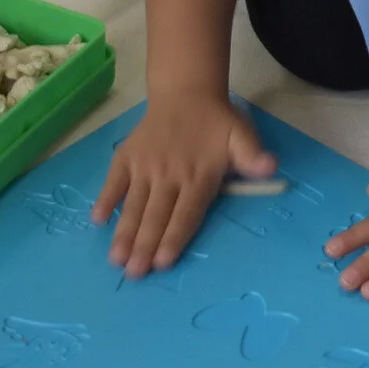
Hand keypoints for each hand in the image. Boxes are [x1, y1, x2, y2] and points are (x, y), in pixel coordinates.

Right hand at [94, 91, 275, 277]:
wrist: (186, 93)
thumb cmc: (217, 123)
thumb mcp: (243, 137)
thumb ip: (253, 156)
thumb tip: (270, 168)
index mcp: (198, 175)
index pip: (186, 214)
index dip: (174, 238)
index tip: (162, 263)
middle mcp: (169, 174)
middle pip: (156, 216)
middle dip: (144, 246)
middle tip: (133, 274)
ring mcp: (145, 166)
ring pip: (134, 204)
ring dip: (124, 232)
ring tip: (116, 258)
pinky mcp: (127, 157)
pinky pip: (114, 181)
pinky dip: (106, 198)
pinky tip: (97, 220)